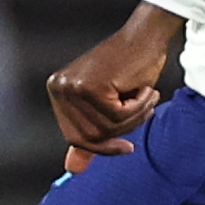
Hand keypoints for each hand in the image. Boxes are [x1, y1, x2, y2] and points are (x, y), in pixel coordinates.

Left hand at [46, 2, 184, 162]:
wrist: (146, 36)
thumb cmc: (132, 66)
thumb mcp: (109, 107)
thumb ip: (91, 135)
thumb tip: (72, 169)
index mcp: (58, 91)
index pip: (75, 136)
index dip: (103, 147)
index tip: (126, 147)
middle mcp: (59, 88)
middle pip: (88, 137)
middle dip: (121, 132)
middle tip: (144, 110)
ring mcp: (72, 87)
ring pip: (105, 129)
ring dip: (135, 117)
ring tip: (146, 96)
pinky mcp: (90, 86)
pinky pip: (117, 117)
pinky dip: (139, 107)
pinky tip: (145, 89)